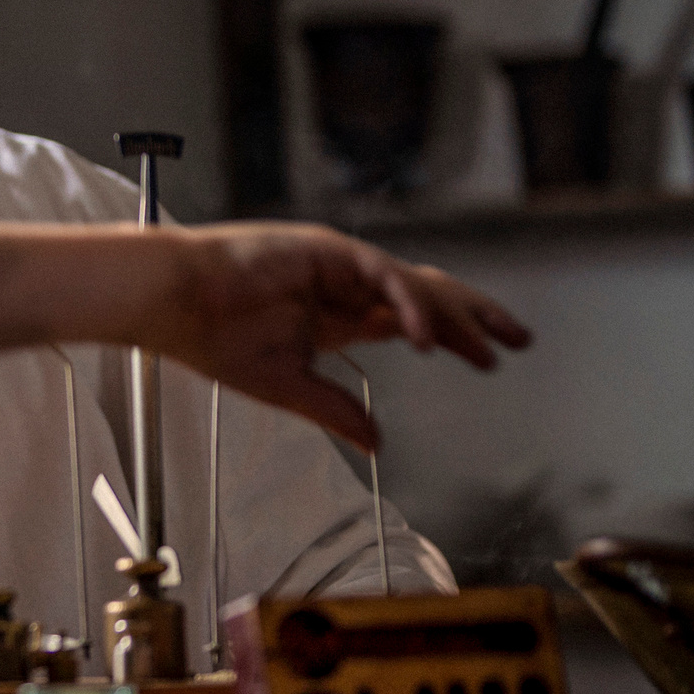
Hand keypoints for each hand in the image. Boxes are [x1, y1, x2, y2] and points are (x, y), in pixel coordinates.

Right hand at [154, 224, 530, 452]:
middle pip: (427, 298)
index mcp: (335, 315)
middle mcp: (345, 287)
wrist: (174, 302)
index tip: (490, 362)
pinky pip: (383, 278)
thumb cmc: (213, 338)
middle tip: (519, 340)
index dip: (454, 339)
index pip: (409, 322)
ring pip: (416, 285)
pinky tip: (429, 340)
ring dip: (459, 313)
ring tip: (495, 340)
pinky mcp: (327, 251)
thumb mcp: (286, 387)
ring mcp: (339, 265)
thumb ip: (335, 411)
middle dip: (476, 318)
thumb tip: (377, 443)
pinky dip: (410, 307)